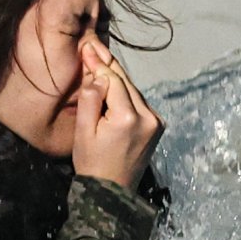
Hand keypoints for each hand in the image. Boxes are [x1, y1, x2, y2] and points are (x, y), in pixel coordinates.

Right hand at [72, 35, 162, 189]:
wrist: (112, 193)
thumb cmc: (92, 164)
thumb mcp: (84, 132)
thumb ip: (91, 100)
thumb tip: (98, 75)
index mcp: (128, 118)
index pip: (113, 80)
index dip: (98, 63)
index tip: (86, 47)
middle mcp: (148, 117)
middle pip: (125, 82)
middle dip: (107, 66)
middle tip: (92, 46)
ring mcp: (156, 122)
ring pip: (132, 91)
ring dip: (116, 78)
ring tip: (98, 61)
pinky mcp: (156, 126)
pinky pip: (137, 102)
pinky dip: (124, 93)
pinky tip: (111, 84)